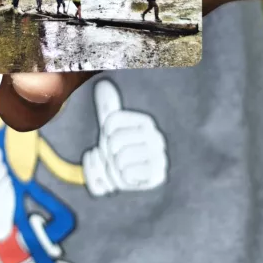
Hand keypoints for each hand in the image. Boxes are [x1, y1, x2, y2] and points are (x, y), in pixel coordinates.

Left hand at [81, 79, 167, 195]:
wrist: (132, 180)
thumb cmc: (120, 151)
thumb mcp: (111, 128)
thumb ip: (107, 106)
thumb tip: (103, 83)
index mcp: (145, 122)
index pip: (111, 122)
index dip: (105, 133)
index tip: (111, 138)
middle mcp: (156, 137)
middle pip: (115, 141)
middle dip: (107, 153)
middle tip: (114, 157)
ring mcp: (159, 156)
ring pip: (120, 159)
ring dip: (112, 167)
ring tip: (118, 168)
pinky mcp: (157, 175)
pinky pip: (127, 175)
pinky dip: (121, 179)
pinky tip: (127, 178)